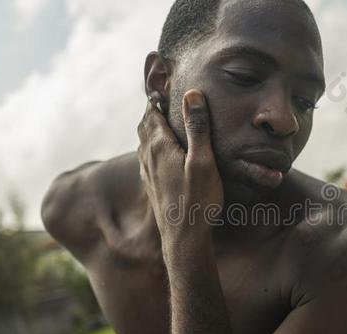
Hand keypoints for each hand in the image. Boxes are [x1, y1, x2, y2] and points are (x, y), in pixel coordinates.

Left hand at [137, 90, 223, 244]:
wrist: (183, 240)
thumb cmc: (198, 200)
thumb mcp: (203, 162)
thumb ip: (197, 128)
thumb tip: (191, 94)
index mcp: (160, 147)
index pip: (152, 112)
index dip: (156, 95)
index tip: (162, 79)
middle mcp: (148, 157)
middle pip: (145, 125)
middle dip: (153, 109)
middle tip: (163, 97)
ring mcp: (147, 173)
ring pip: (144, 142)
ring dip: (151, 128)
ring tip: (163, 119)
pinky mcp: (151, 186)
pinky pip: (147, 157)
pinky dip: (153, 145)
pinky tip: (162, 152)